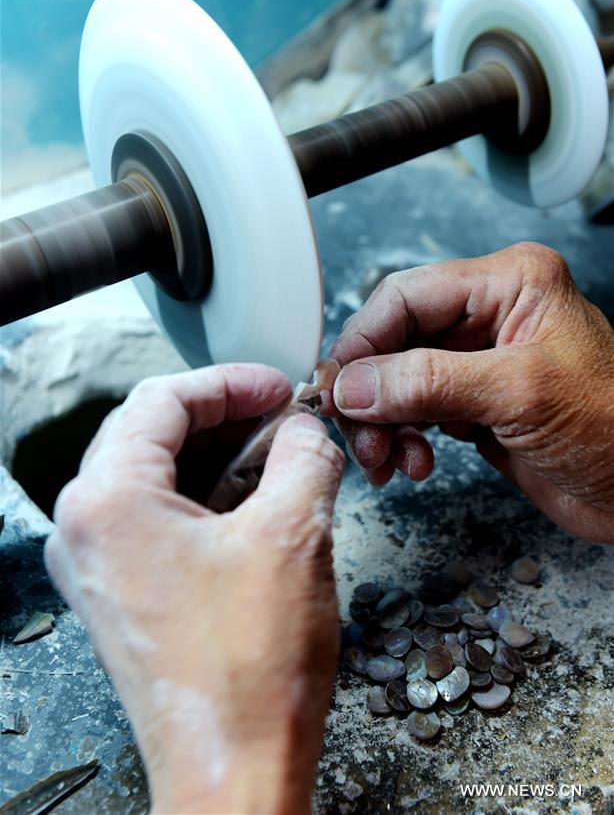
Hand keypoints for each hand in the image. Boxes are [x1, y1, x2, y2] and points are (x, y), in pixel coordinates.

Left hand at [45, 365, 343, 814]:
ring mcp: (98, 564)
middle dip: (224, 416)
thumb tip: (306, 429)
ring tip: (277, 456)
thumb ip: (305, 455)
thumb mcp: (295, 534)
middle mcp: (85, 529)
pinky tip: (254, 501)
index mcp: (107, 502)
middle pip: (152, 432)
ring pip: (156, 473)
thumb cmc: (250, 673)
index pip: (163, 400)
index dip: (230, 382)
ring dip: (218, 455)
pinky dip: (205, 496)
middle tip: (281, 416)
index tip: (277, 386)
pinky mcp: (121, 591)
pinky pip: (158, 517)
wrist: (234, 770)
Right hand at [324, 242, 613, 541]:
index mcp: (509, 284)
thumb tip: (354, 385)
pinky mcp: (474, 402)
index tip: (337, 386)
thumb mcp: (519, 394)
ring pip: (398, 379)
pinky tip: (415, 462)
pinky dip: (403, 437)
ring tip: (390, 460)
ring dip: (383, 422)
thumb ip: (429, 383)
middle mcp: (490, 314)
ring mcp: (480, 360)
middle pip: (395, 340)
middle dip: (371, 392)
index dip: (364, 340)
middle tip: (359, 434)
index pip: (407, 296)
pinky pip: (414, 410)